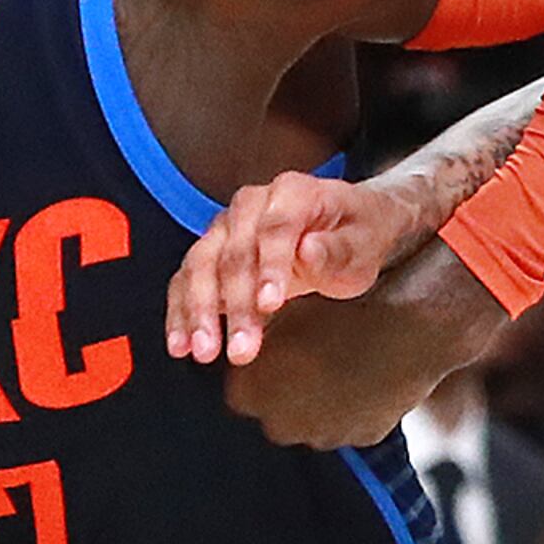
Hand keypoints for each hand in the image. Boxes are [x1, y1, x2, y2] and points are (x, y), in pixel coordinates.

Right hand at [165, 173, 434, 367]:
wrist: (345, 227)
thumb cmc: (356, 235)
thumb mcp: (363, 244)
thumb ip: (337, 250)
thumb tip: (308, 250)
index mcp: (293, 193)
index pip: (274, 228)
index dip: (269, 266)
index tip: (270, 305)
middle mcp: (252, 205)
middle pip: (233, 252)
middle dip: (235, 304)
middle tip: (240, 349)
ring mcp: (226, 228)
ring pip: (201, 265)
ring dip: (199, 311)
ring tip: (204, 351)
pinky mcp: (212, 253)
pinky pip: (187, 279)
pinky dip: (181, 312)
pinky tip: (181, 344)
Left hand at [222, 257, 507, 447]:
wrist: (398, 323)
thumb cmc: (334, 308)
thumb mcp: (278, 308)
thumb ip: (251, 328)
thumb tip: (235, 326)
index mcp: (246, 393)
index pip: (240, 386)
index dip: (259, 364)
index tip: (276, 346)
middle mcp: (278, 424)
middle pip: (275, 408)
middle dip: (287, 387)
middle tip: (310, 353)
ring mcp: (320, 436)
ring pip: (314, 417)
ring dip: (321, 396)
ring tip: (341, 358)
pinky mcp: (359, 437)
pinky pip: (351, 420)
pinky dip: (354, 401)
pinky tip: (365, 370)